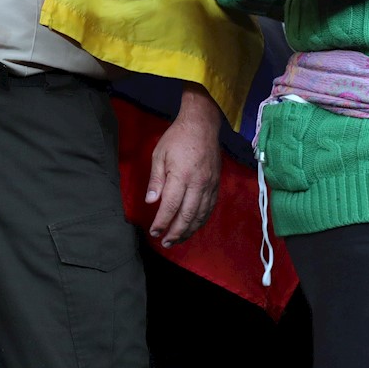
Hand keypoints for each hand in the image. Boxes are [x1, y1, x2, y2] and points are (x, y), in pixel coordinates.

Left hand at [145, 82, 222, 245]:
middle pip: (187, 215)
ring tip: (178, 240)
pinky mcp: (216, 184)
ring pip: (201, 215)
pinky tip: (193, 227)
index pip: (171, 205)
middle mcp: (198, 183)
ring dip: (189, 230)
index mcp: (181, 175)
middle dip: (176, 232)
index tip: (154, 231)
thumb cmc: (176, 138)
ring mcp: (210, 185)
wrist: (203, 125)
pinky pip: (210, 208)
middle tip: (165, 242)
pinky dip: (201, 221)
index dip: (162, 222)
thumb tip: (151, 202)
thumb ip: (156, 179)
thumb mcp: (159, 154)